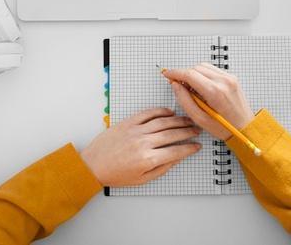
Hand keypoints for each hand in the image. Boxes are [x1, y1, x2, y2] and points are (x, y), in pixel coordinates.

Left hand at [81, 108, 201, 186]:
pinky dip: (161, 111)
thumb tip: (177, 158)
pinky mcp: (128, 122)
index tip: (197, 146)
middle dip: (188, 131)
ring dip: (178, 120)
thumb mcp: (142, 179)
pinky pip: (148, 113)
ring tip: (188, 120)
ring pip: (163, 122)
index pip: (176, 151)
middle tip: (197, 130)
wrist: (93, 165)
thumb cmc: (115, 174)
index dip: (190, 148)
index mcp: (148, 159)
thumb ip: (162, 168)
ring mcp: (136, 130)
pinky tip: (170, 112)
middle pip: (173, 134)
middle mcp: (144, 143)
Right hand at [164, 64, 254, 140]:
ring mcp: (229, 78)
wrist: (245, 128)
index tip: (168, 74)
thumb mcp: (200, 119)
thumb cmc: (224, 127)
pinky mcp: (232, 78)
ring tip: (192, 89)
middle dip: (185, 74)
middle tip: (180, 86)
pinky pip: (213, 70)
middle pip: (196, 68)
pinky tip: (203, 87)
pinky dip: (204, 75)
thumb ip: (185, 100)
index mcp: (215, 92)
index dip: (175, 73)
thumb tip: (176, 85)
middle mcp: (223, 81)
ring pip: (204, 66)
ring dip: (194, 73)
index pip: (190, 74)